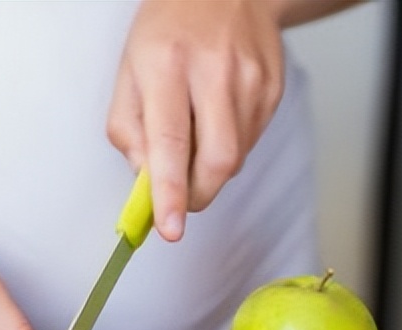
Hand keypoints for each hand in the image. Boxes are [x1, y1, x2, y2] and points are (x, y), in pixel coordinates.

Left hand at [107, 0, 286, 241]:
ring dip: (210, 167)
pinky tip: (218, 116)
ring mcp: (251, 80)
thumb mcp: (130, 69)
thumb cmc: (169, 30)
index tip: (169, 228)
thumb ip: (129, 129)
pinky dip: (229, 145)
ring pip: (235, 157)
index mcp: (168, 64)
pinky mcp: (273, 89)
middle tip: (180, 200)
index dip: (169, 192)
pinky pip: (250, 141)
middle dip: (197, 195)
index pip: (169, 142)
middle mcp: (215, 71)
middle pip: (217, 161)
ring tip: (196, 132)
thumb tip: (145, 180)